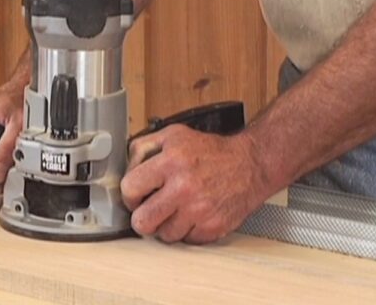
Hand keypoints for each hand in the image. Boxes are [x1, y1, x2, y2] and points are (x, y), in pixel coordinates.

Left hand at [121, 124, 278, 243]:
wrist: (249, 164)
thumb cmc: (211, 151)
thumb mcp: (174, 135)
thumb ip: (143, 147)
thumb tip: (126, 169)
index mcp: (171, 162)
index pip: (129, 189)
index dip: (130, 194)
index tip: (136, 195)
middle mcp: (184, 188)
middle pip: (142, 221)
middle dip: (142, 217)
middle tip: (149, 210)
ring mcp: (199, 210)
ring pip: (164, 235)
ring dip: (166, 225)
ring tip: (175, 210)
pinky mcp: (213, 227)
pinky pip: (186, 241)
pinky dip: (187, 231)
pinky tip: (192, 215)